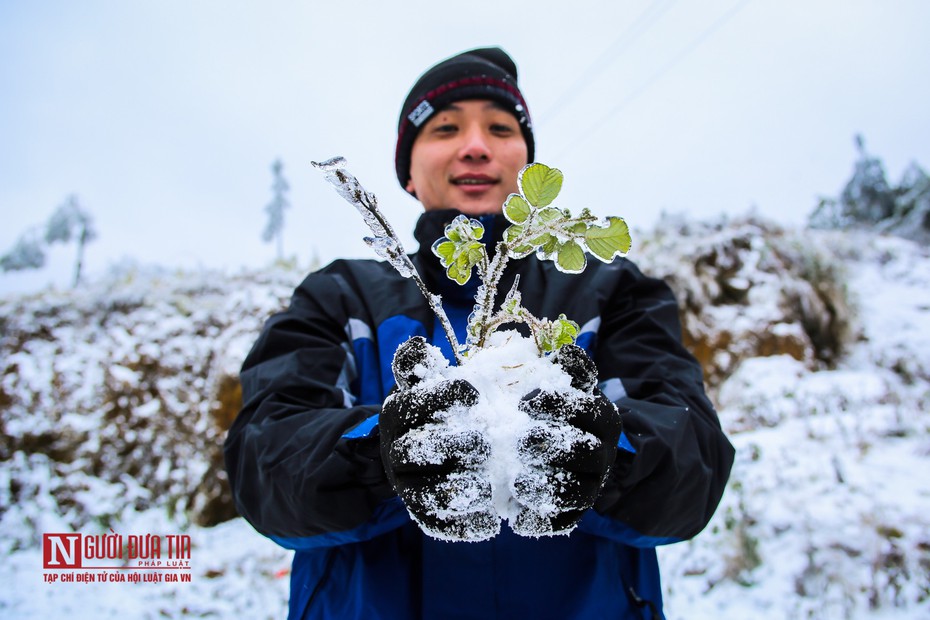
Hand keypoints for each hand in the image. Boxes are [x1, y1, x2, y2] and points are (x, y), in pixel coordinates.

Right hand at [380, 337, 498, 540]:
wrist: (413, 451)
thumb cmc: (434, 409)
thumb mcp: (427, 383)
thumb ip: (422, 366)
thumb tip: (416, 346)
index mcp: (397, 415)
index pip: (412, 405)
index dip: (442, 397)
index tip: (474, 393)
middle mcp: (395, 451)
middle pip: (419, 451)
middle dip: (456, 444)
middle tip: (487, 440)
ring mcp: (406, 485)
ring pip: (428, 492)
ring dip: (461, 487)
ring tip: (491, 482)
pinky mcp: (420, 512)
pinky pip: (437, 523)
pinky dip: (463, 525)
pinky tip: (491, 520)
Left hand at [511, 344, 621, 535]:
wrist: (547, 443)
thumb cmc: (547, 408)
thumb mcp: (558, 382)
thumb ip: (566, 368)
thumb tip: (567, 352)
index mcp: (601, 420)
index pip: (592, 412)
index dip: (561, 406)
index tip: (526, 402)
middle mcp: (602, 455)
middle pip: (590, 455)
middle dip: (556, 447)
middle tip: (521, 440)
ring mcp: (590, 485)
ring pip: (579, 492)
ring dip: (548, 487)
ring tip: (517, 481)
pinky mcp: (572, 512)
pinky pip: (564, 522)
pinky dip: (541, 521)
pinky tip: (516, 516)